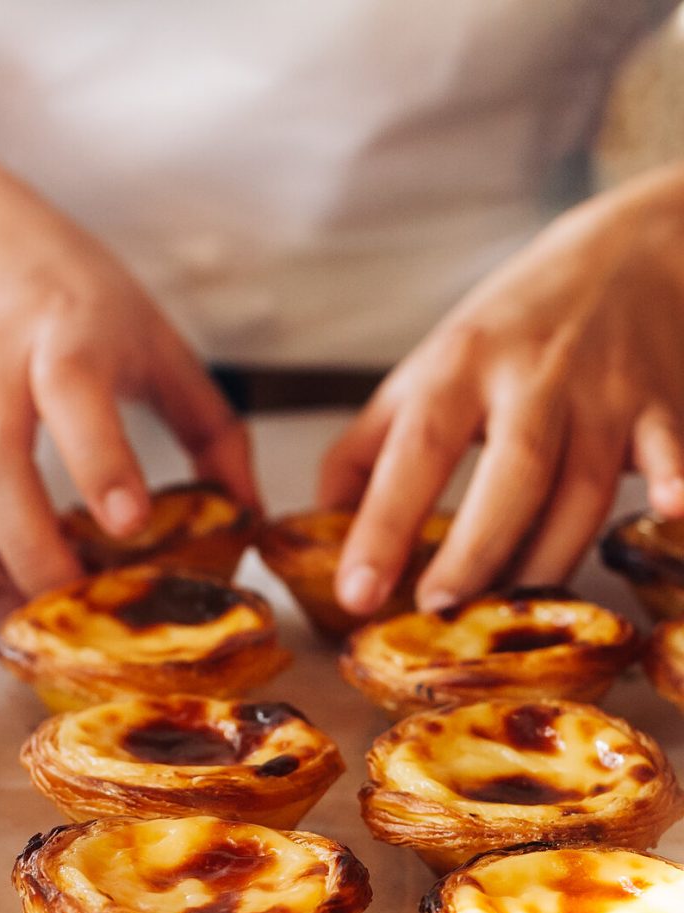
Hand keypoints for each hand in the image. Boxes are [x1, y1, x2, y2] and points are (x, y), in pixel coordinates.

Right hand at [0, 108, 254, 602]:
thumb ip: (209, 423)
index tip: (126, 525)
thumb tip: (249, 512)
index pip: (74, 391)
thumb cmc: (64, 290)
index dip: (99, 461)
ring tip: (17, 615)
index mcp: (67, 326)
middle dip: (29, 547)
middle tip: (69, 605)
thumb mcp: (153, 335)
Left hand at [317, 163, 683, 616]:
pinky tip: (673, 509)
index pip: (415, 451)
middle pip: (512, 475)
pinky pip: (672, 451)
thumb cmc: (514, 325)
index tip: (357, 592)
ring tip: (509, 610)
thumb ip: (369, 446)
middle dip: (476, 549)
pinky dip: (677, 482)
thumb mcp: (430, 367)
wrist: (637, 246)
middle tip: (439, 608)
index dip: (383, 525)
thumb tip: (321, 527)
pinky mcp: (666, 406)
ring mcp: (606, 392)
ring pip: (582, 491)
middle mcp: (535, 376)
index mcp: (461, 365)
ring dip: (547, 558)